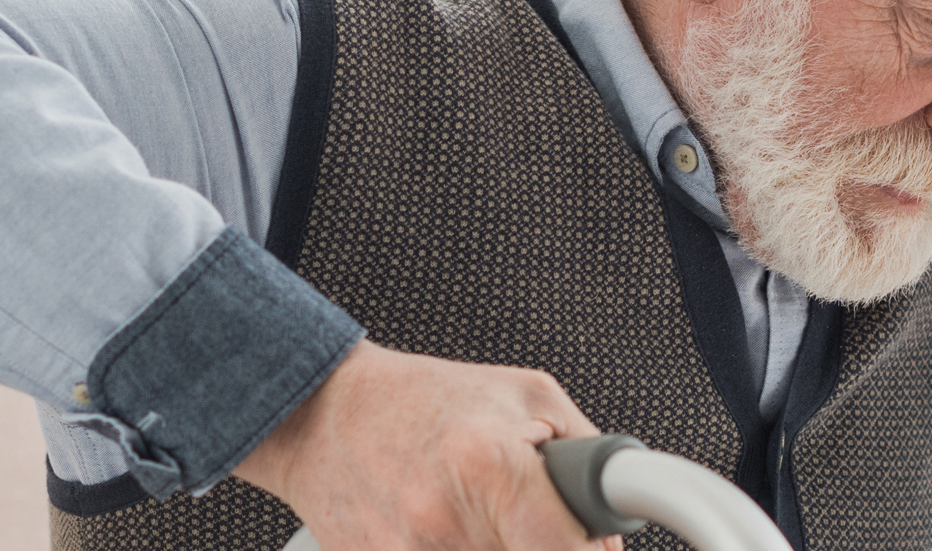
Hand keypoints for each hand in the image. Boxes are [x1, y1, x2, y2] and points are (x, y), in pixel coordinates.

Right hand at [230, 341, 618, 550]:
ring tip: (481, 522)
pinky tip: (444, 535)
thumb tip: (613, 531)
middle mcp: (442, 521)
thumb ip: (590, 461)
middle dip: (540, 547)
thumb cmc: (423, 400)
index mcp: (487, 465)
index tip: (585, 543)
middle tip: (525, 524)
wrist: (319, 414)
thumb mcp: (528, 396)